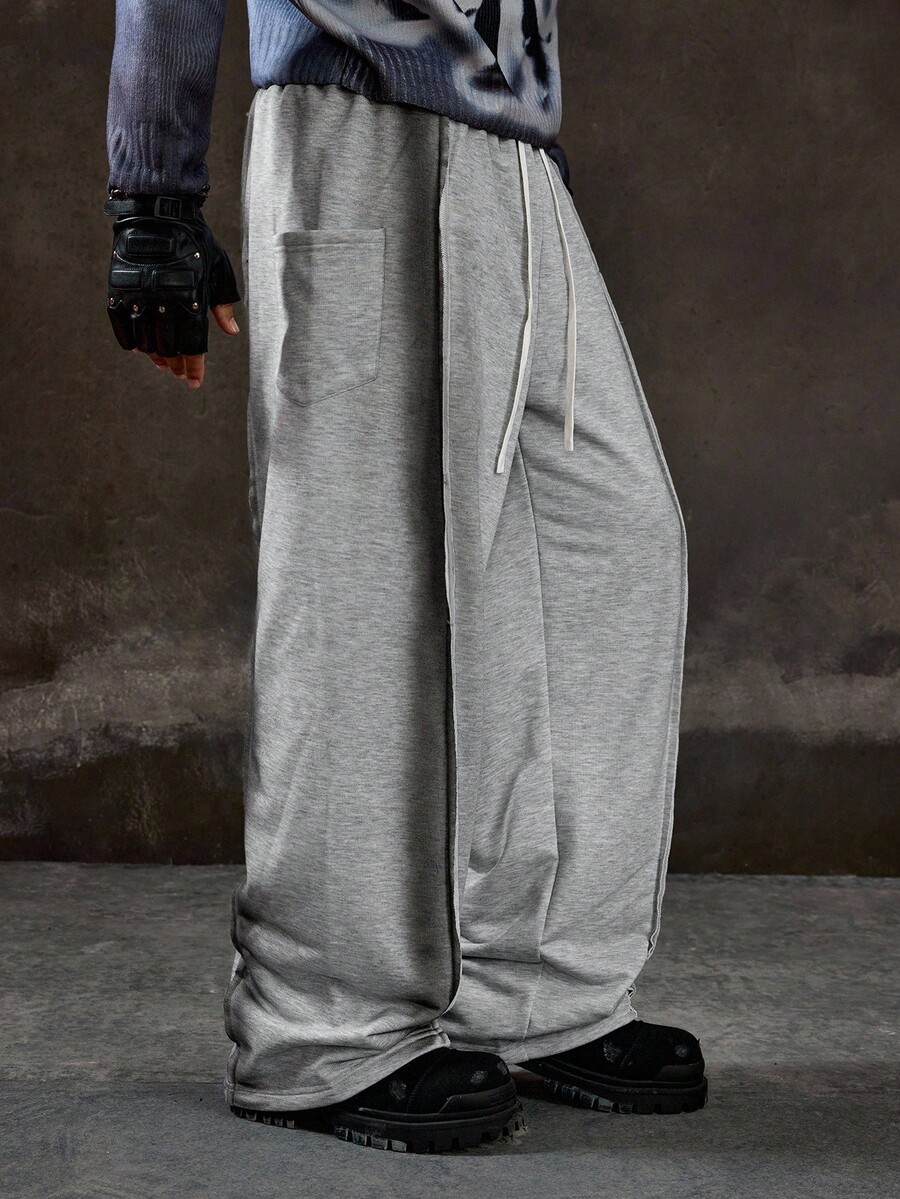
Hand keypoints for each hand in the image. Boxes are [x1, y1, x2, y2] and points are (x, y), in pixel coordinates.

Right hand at [105, 191, 241, 388]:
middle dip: (176, 365)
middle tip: (179, 373)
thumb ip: (223, 303)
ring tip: (162, 363)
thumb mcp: (217, 269)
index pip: (193, 346)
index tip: (194, 382)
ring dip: (155, 356)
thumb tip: (231, 332)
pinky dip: (129, 340)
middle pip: (169, 348)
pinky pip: (121, 325)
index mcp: (192, 301)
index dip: (194, 368)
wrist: (158, 210)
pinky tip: (138, 348)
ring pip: (145, 341)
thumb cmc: (195, 239)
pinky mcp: (120, 289)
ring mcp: (140, 296)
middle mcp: (165, 303)